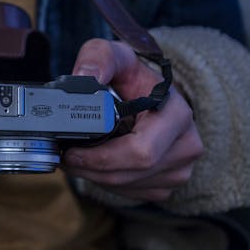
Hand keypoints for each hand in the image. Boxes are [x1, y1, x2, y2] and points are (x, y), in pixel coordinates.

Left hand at [62, 39, 203, 200]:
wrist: (149, 94)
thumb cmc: (130, 76)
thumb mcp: (114, 55)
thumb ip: (98, 57)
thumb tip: (84, 76)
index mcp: (177, 115)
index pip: (139, 151)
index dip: (99, 158)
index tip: (69, 151)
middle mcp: (186, 145)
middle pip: (130, 174)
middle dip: (90, 169)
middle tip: (63, 157)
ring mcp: (180, 168)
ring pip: (128, 187)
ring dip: (94, 177)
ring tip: (74, 158)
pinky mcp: (168, 184)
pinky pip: (131, 194)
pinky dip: (107, 183)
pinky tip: (94, 166)